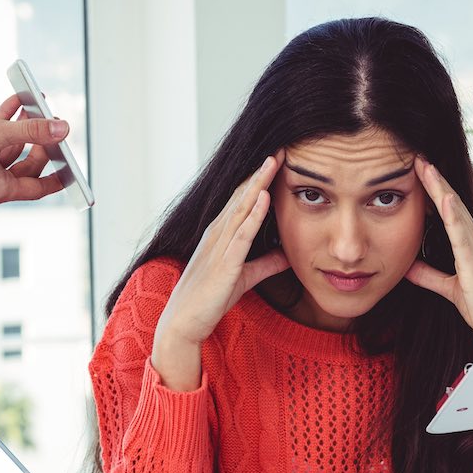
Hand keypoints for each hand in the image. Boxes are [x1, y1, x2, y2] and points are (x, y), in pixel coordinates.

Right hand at [0, 95, 70, 206]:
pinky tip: (13, 103)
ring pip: (10, 152)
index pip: (41, 187)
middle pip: (27, 167)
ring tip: (34, 102)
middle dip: (40, 141)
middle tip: (52, 119)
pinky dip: (3, 127)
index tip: (76, 163)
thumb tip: (62, 128)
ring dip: (22, 128)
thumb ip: (31, 130)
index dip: (61, 174)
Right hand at [152, 152, 289, 389]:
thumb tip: (288, 255)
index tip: (278, 160)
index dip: (260, 179)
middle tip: (280, 149)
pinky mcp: (223, 264)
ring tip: (273, 161)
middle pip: (242, 196)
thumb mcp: (244, 277)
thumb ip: (265, 264)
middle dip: (261, 172)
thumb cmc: (210, 299)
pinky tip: (264, 198)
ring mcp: (218, 247)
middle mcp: (217, 234)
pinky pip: (241, 235)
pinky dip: (253, 215)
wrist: (184, 323)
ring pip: (241, 208)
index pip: (242, 200)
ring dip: (258, 184)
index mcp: (221, 234)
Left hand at [405, 158, 472, 348]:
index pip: (449, 212)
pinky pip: (463, 238)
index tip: (419, 171)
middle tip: (419, 158)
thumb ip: (430, 277)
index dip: (435, 191)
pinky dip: (454, 217)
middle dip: (436, 181)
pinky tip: (445, 200)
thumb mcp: (451, 289)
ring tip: (427, 168)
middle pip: (453, 205)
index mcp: (470, 247)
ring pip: (457, 214)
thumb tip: (409, 267)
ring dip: (442, 190)